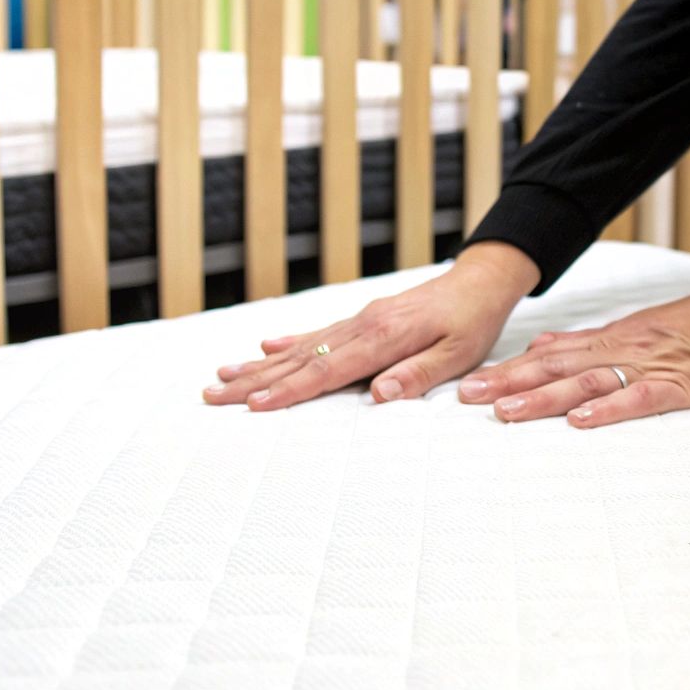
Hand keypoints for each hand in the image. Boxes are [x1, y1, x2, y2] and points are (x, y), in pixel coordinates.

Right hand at [205, 242, 539, 410]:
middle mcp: (361, 326)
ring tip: (222, 376)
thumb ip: (417, 375)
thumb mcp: (457, 355)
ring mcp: (357, 320)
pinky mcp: (361, 318)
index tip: (252, 406)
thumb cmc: (471, 324)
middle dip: (253, 380)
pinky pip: (316, 333)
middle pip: (299, 359)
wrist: (478, 282)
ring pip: (299, 346)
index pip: (326, 372)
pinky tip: (264, 346)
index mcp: (383, 338)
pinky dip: (287, 342)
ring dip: (259, 363)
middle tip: (210, 395)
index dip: (288, 391)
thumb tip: (378, 395)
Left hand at [458, 268, 689, 427]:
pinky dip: (609, 409)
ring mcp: (647, 368)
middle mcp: (619, 352)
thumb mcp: (632, 329)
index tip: (468, 386)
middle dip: (509, 384)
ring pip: (586, 382)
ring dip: (544, 398)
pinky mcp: (679, 386)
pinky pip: (639, 398)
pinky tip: (582, 420)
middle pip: (555, 368)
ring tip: (507, 413)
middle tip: (468, 399)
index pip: (547, 357)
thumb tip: (541, 345)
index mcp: (608, 342)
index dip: (507, 372)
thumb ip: (586, 342)